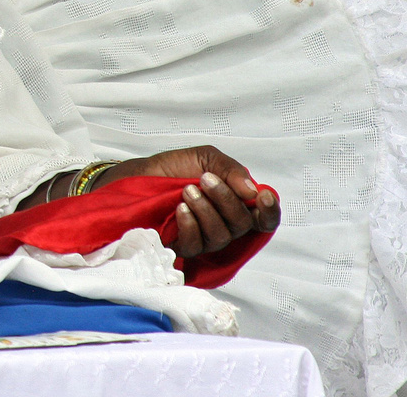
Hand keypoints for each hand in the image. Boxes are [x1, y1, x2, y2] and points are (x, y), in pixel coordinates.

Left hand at [99, 146, 279, 256]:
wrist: (136, 177)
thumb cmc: (173, 169)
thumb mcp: (204, 159)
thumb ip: (230, 170)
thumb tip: (252, 190)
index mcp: (235, 203)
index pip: (264, 217)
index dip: (270, 211)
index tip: (262, 196)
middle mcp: (224, 224)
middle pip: (243, 224)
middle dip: (226, 200)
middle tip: (206, 179)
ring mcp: (205, 239)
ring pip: (222, 235)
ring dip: (206, 210)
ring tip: (188, 190)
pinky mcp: (183, 248)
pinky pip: (197, 244)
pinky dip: (191, 224)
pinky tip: (180, 209)